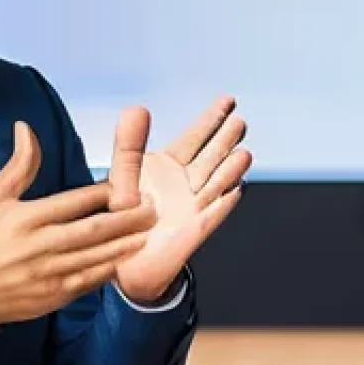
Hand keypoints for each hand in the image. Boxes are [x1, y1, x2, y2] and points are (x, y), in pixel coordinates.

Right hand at [0, 121, 157, 342]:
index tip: (125, 185)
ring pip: (96, 255)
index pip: (73, 202)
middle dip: (126, 218)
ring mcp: (50, 272)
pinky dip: (111, 268)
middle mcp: (40, 245)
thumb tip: (26, 128)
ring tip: (149, 230)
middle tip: (152, 208)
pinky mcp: (56, 295)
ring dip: (125, 243)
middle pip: (92, 229)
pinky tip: (128, 256)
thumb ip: (19, 165)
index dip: (102, 193)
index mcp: (27, 218)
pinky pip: (90, 279)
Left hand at [109, 96, 251, 303]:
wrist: (124, 264)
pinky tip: (238, 188)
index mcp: (166, 169)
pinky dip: (224, 201)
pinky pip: (213, 213)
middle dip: (224, 139)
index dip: (210, 120)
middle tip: (239, 120)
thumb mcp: (120, 179)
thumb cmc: (121, 221)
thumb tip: (135, 108)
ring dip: (230, 168)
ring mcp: (192, 207)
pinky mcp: (195, 230)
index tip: (228, 100)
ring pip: (216, 182)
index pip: (193, 139)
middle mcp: (184, 185)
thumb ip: (128, 146)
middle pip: (210, 156)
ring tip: (243, 152)